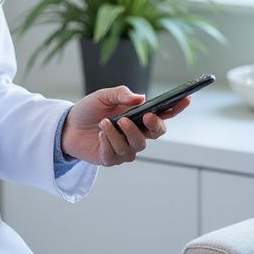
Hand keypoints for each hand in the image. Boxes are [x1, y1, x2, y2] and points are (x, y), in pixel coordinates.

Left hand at [61, 85, 190, 166]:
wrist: (67, 127)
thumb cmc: (89, 110)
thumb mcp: (103, 96)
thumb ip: (121, 94)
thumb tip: (140, 98)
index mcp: (139, 117)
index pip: (164, 114)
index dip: (177, 108)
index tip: (186, 99)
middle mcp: (136, 133)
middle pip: (157, 133)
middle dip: (154, 125)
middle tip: (144, 116)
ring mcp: (125, 148)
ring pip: (136, 145)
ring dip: (121, 133)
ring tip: (106, 123)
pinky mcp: (111, 159)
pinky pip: (116, 154)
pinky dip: (108, 142)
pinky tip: (100, 133)